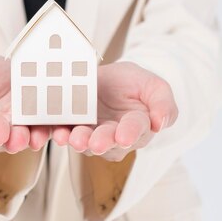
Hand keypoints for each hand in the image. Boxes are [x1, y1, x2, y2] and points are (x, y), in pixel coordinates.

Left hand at [52, 62, 177, 160]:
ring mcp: (93, 134)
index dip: (130, 133)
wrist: (109, 77)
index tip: (124, 137)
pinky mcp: (73, 128)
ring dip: (80, 141)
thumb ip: (163, 104)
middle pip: (110, 142)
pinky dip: (60, 134)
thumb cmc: (135, 83)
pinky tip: (58, 133)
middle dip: (102, 142)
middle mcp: (116, 136)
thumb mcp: (155, 86)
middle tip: (96, 143)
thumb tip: (161, 123)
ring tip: (74, 138)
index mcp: (139, 126)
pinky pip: (66, 133)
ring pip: (86, 143)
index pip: (136, 129)